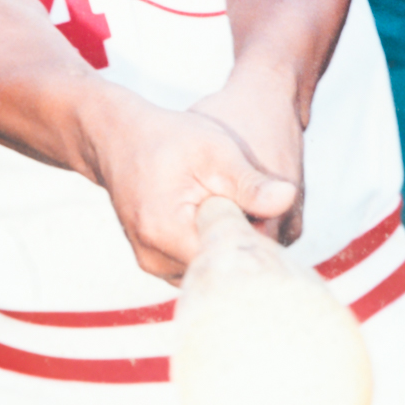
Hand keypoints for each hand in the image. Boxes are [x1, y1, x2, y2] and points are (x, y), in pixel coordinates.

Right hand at [89, 71, 302, 285]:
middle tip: (255, 209)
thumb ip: (249, 181)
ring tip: (234, 209)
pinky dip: (209, 244)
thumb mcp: (214, 150)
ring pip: (207, 268)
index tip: (268, 215)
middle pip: (219, 268)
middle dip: (242, 244)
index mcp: (168, 235)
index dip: (257, 239)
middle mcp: (155, 260)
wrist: (117, 136)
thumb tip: (288, 198)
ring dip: (225, 245)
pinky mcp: (154, 260)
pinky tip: (216, 216)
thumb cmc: (165, 138)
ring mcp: (152, 264)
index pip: (230, 258)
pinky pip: (193, 262)